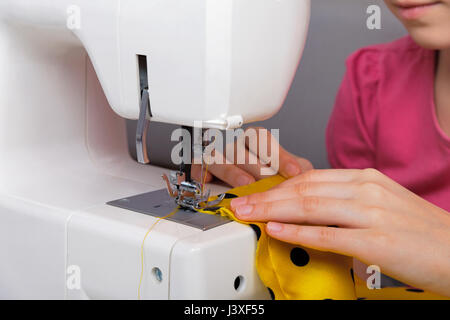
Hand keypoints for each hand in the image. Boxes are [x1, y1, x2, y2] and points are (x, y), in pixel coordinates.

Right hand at [191, 127, 312, 186]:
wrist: (240, 185)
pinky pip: (199, 171)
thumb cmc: (264, 174)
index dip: (278, 154)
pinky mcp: (200, 170)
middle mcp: (232, 145)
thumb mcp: (285, 168)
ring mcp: (215, 157)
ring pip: (219, 157)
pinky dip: (204, 176)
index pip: (262, 138)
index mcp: (252, 139)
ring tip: (246, 184)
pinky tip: (210, 183)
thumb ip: (297, 168)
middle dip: (257, 166)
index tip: (294, 171)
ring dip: (233, 171)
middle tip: (270, 181)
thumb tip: (307, 174)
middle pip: (240, 148)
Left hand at [230, 168, 449, 296]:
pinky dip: (297, 232)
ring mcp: (371, 214)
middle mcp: (366, 190)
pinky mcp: (376, 242)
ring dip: (272, 210)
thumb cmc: (420, 232)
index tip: (256, 194)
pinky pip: (328, 235)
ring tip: (248, 215)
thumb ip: (346, 201)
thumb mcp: (381, 204)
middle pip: (304, 189)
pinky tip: (276, 229)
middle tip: (241, 204)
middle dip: (266, 196)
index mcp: (366, 179)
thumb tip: (311, 207)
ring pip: (310, 207)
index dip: (278, 186)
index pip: (310, 178)